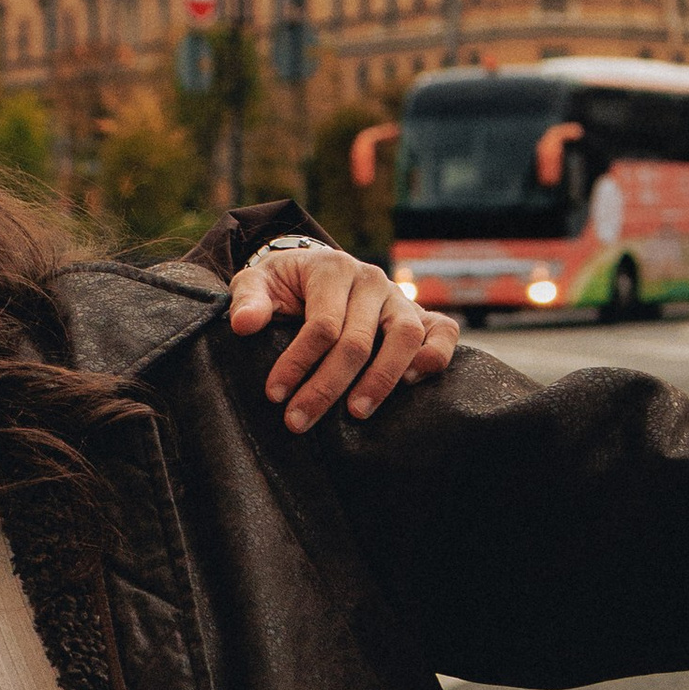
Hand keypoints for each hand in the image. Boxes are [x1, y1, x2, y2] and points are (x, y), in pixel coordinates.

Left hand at [227, 243, 461, 432]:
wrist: (315, 272)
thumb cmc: (285, 285)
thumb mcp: (257, 282)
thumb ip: (248, 299)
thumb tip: (245, 325)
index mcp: (332, 268)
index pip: (322, 324)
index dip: (298, 363)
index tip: (275, 395)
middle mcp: (372, 280)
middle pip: (358, 340)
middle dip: (327, 386)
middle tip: (299, 421)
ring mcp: (400, 298)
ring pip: (405, 337)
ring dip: (382, 379)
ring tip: (356, 413)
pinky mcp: (421, 314)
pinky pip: (444, 332)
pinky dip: (434, 357)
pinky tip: (409, 385)